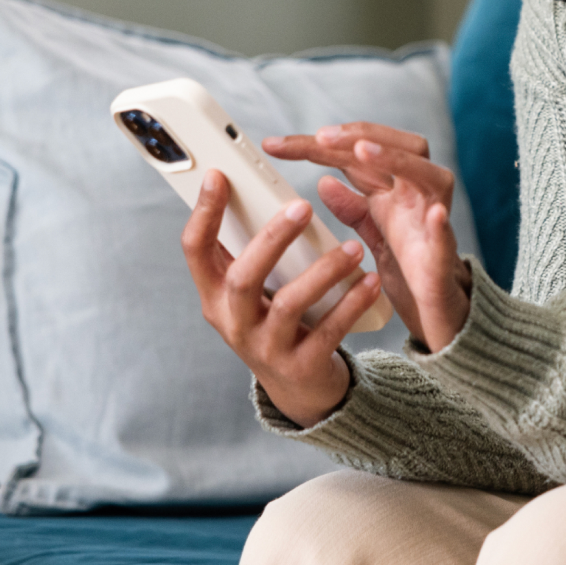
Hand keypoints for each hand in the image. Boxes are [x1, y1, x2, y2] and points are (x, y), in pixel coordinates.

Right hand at [180, 169, 383, 428]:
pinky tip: (370, 281)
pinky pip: (328, 332)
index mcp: (216, 294)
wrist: (300, 388)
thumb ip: (255, 246)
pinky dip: (351, 304)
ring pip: (288, 305)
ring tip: (353, 249)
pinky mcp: (301, 367)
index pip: (195, 251)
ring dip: (323, 272)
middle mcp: (232, 322)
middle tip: (302, 206)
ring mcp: (265, 348)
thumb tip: (264, 186)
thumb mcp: (254, 289)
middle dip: (272, 240)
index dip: (203, 213)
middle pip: (243, 278)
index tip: (219, 176)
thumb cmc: (277, 319)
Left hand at [263, 123, 472, 351]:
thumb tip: (323, 182)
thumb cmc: (409, 267)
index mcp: (397, 188)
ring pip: (429, 176)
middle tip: (322, 137)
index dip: (320, 144)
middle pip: (399, 148)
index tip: (275, 146)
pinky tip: (435, 214)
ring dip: (396, 160)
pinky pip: (446, 238)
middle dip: (359, 136)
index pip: (360, 153)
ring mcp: (433, 223)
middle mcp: (419, 195)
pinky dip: (441, 225)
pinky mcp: (442, 259)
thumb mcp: (372, 234)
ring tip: (364, 151)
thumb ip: (352, 207)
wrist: (438, 311)